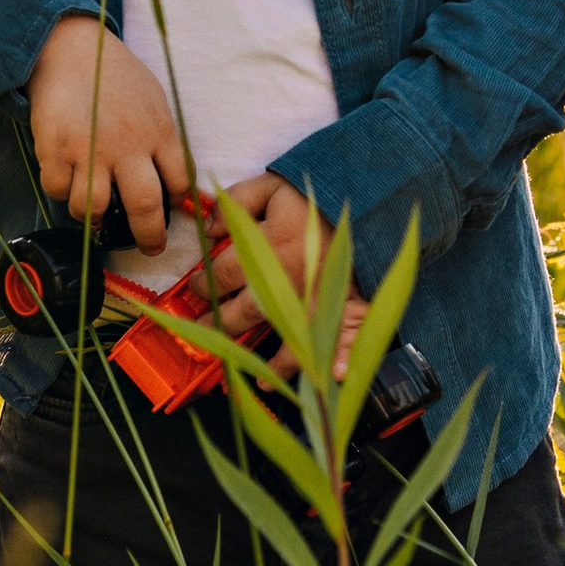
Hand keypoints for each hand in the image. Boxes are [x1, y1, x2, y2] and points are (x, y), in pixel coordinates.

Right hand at [28, 18, 190, 251]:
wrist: (71, 47)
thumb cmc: (116, 77)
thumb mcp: (154, 102)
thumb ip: (163, 142)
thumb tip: (179, 188)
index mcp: (159, 131)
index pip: (180, 182)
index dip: (179, 203)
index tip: (173, 213)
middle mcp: (127, 144)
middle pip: (144, 206)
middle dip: (149, 236)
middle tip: (150, 247)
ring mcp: (89, 148)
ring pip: (91, 208)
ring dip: (91, 216)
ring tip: (93, 210)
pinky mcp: (54, 147)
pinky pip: (57, 189)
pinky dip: (60, 189)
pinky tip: (65, 176)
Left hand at [210, 174, 367, 372]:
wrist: (367, 198)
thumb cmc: (315, 196)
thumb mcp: (270, 187)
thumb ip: (235, 205)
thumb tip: (209, 230)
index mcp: (265, 251)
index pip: (220, 276)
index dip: (202, 284)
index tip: (196, 287)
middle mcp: (286, 282)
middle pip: (242, 314)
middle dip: (220, 323)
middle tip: (208, 328)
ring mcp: (316, 299)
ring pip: (284, 339)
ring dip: (269, 362)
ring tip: (258, 375)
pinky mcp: (346, 306)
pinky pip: (340, 342)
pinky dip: (338, 362)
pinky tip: (329, 378)